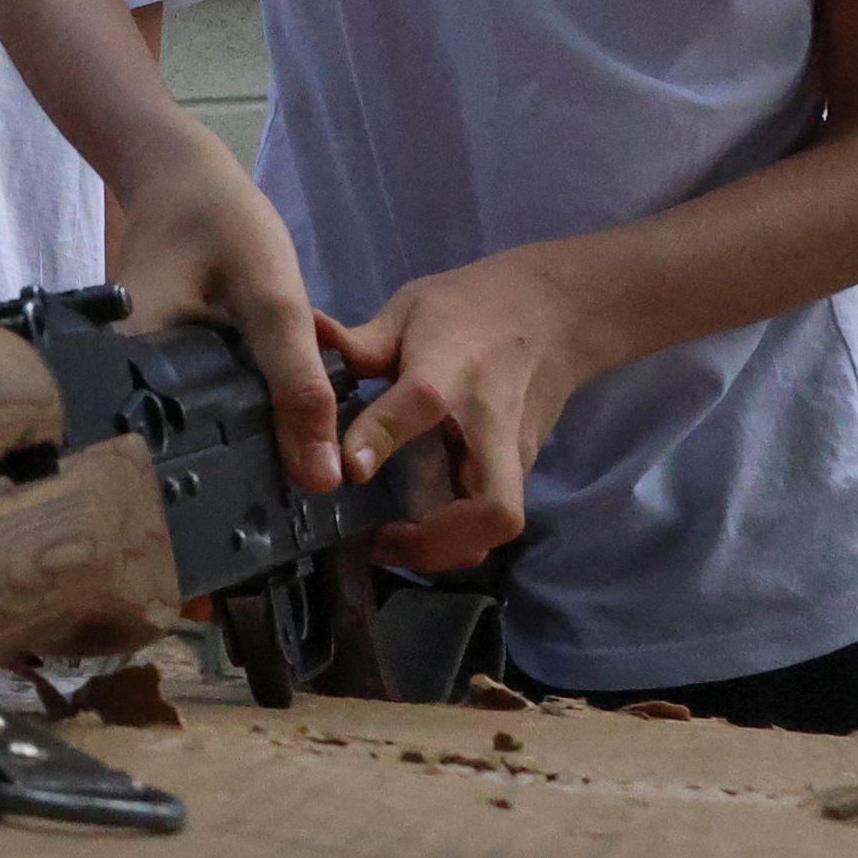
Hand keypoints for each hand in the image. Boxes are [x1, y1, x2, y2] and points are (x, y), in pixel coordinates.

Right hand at [112, 157, 342, 499]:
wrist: (182, 176)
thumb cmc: (221, 224)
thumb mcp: (273, 299)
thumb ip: (297, 382)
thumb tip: (322, 479)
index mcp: (125, 375)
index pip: (163, 465)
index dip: (209, 505)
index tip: (254, 538)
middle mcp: (115, 387)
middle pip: (172, 461)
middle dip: (224, 494)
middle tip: (274, 529)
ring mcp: (133, 381)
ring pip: (184, 441)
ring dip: (229, 463)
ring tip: (275, 508)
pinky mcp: (156, 373)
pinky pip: (191, 415)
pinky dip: (227, 430)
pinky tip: (263, 450)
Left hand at [331, 248, 593, 572]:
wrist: (558, 313)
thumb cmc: (472, 307)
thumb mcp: (411, 311)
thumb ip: (358, 342)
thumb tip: (299, 336)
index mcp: (453, 370)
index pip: (422, 403)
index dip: (382, 436)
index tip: (348, 470)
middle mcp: (492, 424)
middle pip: (492, 505)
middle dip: (438, 539)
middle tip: (380, 540)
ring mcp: (516, 455)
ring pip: (499, 524)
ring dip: (447, 549)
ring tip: (389, 544)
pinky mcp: (524, 470)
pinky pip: (494, 517)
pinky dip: (456, 537)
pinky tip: (412, 531)